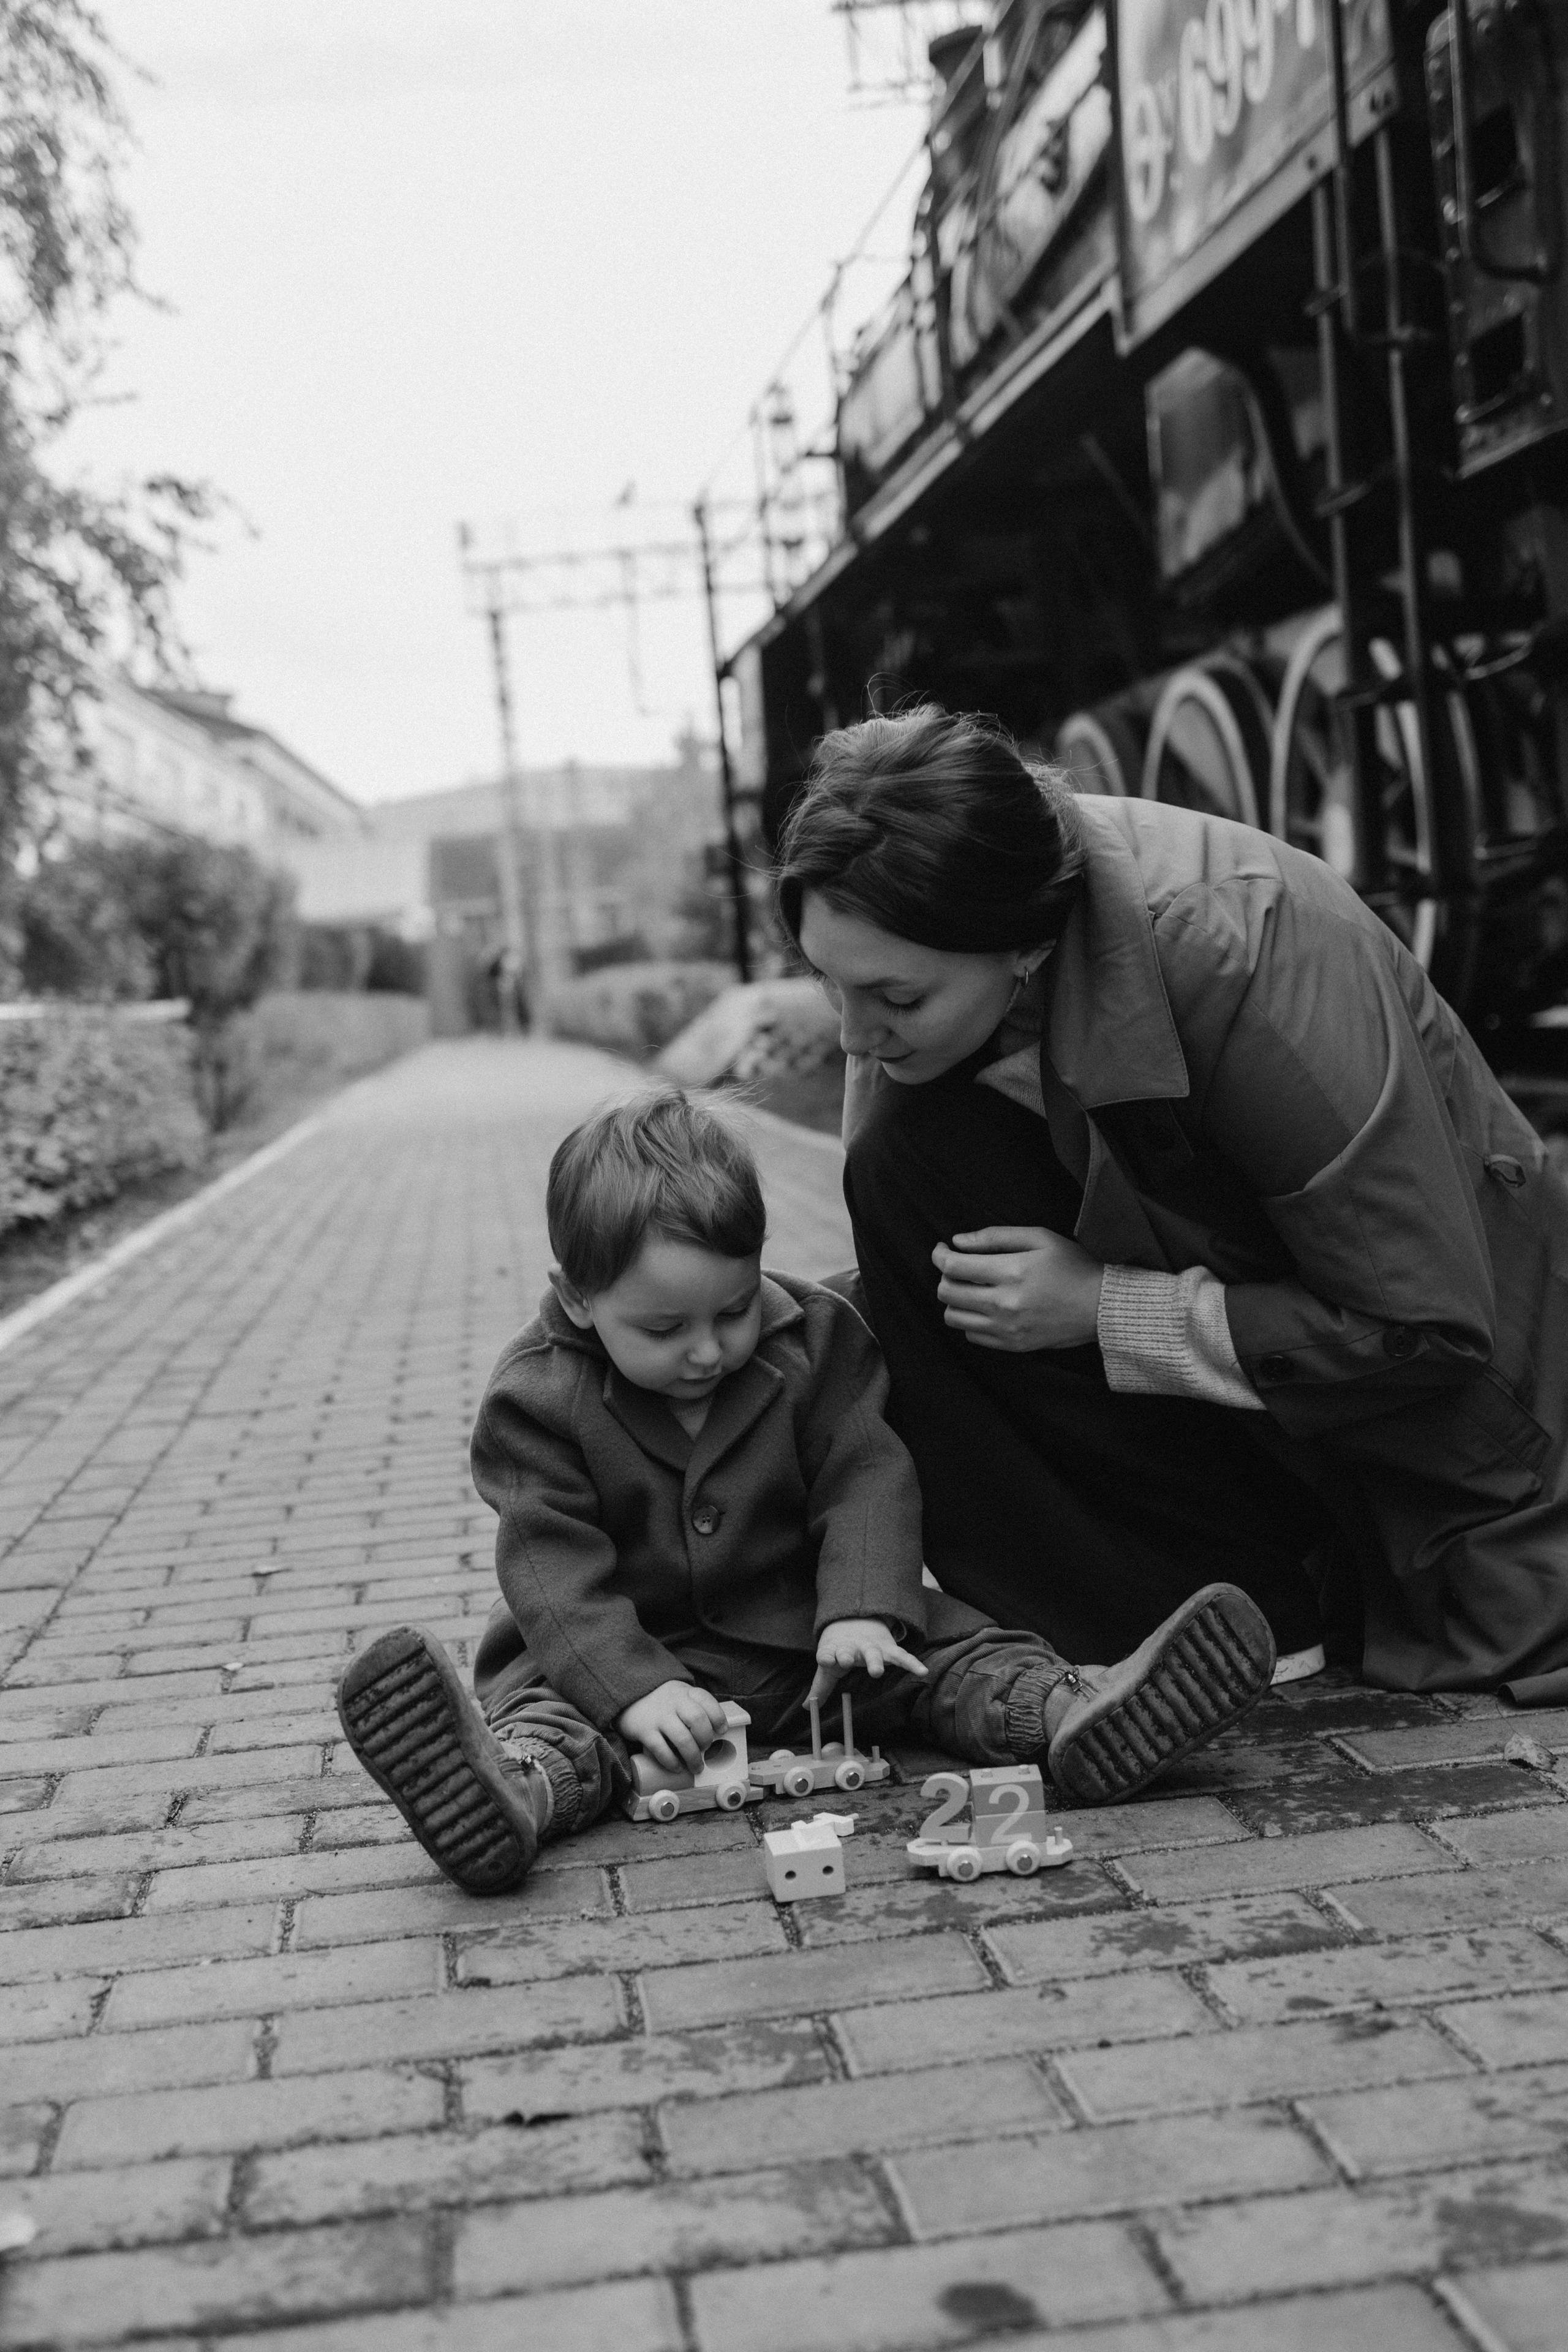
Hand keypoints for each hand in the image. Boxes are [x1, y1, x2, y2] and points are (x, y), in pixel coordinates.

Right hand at [617, 1681, 729, 1773]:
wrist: (626, 1694)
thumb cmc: (661, 1701)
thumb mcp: (679, 1695)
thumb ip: (694, 1707)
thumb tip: (715, 1735)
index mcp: (685, 1692)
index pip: (707, 1700)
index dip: (718, 1717)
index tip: (722, 1731)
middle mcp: (673, 1701)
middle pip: (697, 1720)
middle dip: (706, 1739)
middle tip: (706, 1749)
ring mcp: (658, 1715)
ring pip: (682, 1738)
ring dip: (693, 1757)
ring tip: (696, 1767)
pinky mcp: (644, 1730)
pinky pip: (661, 1749)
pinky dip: (671, 1762)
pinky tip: (677, 1767)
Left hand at [808, 1618, 927, 1706]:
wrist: (856, 1620)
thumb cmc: (840, 1650)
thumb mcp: (828, 1665)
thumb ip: (820, 1687)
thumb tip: (807, 1708)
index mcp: (834, 1651)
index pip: (827, 1653)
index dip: (827, 1657)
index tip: (826, 1660)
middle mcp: (851, 1647)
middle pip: (848, 1652)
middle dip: (847, 1656)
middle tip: (847, 1661)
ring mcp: (870, 1647)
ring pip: (873, 1653)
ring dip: (874, 1661)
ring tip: (876, 1671)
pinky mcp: (887, 1649)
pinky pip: (901, 1656)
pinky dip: (912, 1663)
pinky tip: (922, 1671)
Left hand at [932, 1225, 1104, 1351]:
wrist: (1102, 1307)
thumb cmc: (1073, 1266)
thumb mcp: (1040, 1238)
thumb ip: (996, 1236)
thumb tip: (958, 1242)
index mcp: (1011, 1272)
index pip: (953, 1266)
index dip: (939, 1254)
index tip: (943, 1248)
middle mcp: (1005, 1304)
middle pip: (946, 1293)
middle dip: (944, 1276)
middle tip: (958, 1267)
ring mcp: (1007, 1329)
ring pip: (953, 1317)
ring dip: (954, 1300)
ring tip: (970, 1288)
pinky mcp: (1012, 1345)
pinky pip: (972, 1335)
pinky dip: (971, 1319)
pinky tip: (986, 1307)